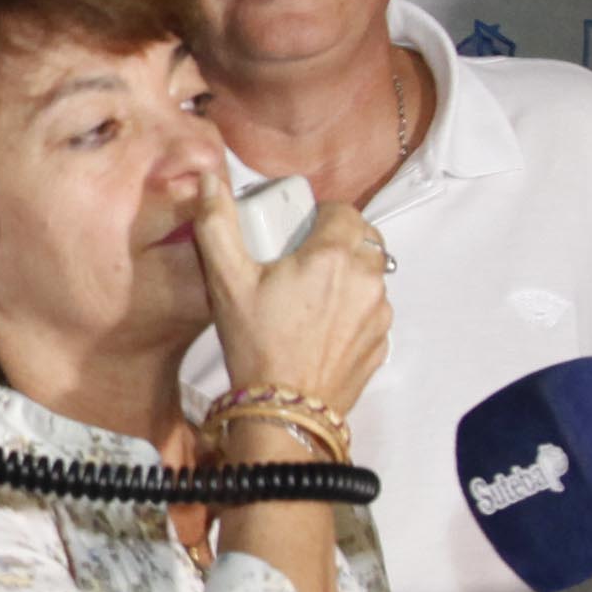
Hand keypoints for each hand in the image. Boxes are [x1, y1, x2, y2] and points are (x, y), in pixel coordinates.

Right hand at [185, 176, 388, 421]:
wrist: (283, 411)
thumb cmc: (256, 344)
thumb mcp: (226, 281)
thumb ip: (217, 223)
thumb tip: (210, 181)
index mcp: (334, 255)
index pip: (344, 211)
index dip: (321, 216)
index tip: (298, 234)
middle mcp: (367, 280)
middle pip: (364, 241)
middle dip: (339, 243)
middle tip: (303, 261)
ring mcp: (379, 314)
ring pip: (371, 276)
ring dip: (349, 276)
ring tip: (312, 297)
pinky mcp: (381, 343)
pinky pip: (373, 311)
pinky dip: (354, 310)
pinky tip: (323, 327)